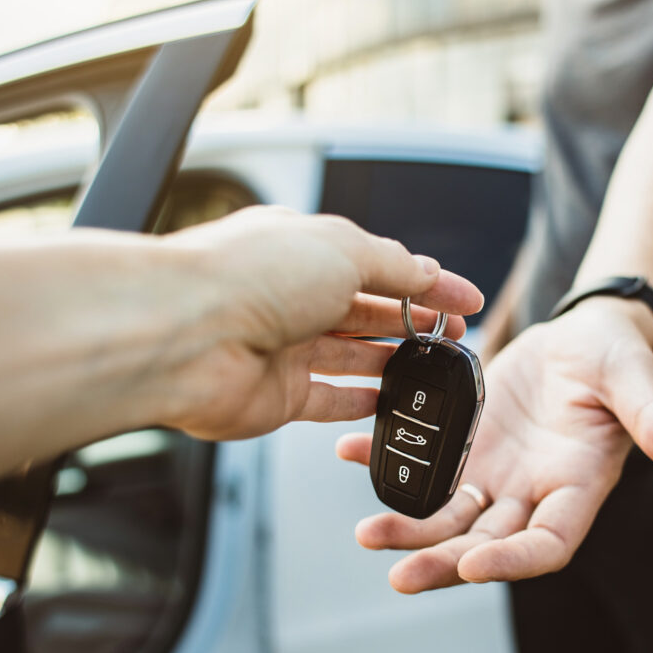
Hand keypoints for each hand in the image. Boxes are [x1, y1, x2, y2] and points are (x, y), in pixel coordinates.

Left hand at [158, 206, 483, 439]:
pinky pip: (329, 400)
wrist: (185, 335)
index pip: (381, 264)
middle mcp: (293, 296)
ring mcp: (285, 347)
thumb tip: (427, 272)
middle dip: (416, 323)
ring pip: (353, 356)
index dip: (430, 282)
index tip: (466, 299)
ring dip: (394, 362)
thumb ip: (393, 266)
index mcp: (305, 249)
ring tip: (433, 370)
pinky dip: (360, 403)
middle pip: (369, 311)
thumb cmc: (248, 277)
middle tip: (456, 337)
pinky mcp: (278, 395)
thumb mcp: (343, 250)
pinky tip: (387, 403)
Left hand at [337, 297, 652, 592]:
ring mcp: (493, 471)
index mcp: (575, 488)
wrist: (579, 336)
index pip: (547, 544)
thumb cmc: (615, 359)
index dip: (512, 560)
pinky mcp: (465, 442)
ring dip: (408, 524)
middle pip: (485, 541)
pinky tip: (348, 452)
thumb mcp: (634, 382)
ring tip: (367, 532)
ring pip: (446, 512)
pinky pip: (423, 458)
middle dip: (442, 559)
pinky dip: (386, 457)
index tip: (473, 564)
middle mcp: (529, 492)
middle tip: (397, 571)